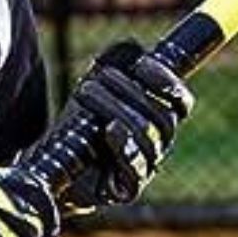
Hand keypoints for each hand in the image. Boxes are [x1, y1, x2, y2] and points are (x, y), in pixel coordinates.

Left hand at [31, 40, 194, 211]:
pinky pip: (136, 169)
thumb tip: (135, 48)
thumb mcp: (97, 83)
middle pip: (163, 117)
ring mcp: (146, 168)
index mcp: (159, 119)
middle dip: (130, 91)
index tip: (142, 64)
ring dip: (115, 108)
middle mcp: (158, 144)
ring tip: (86, 92)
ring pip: (148, 137)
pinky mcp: (128, 189)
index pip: (181, 102)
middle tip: (99, 76)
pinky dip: (124, 145)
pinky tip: (109, 129)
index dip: (168, 83)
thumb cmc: (82, 122)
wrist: (56, 164)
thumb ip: (117, 62)